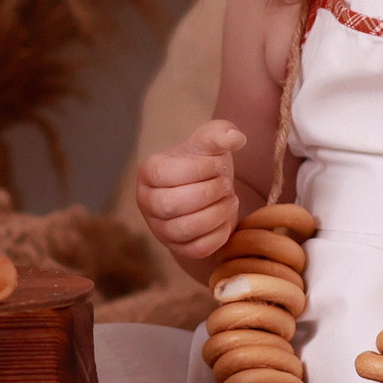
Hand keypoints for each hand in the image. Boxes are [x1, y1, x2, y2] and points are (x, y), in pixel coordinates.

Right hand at [137, 119, 246, 260]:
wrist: (207, 189)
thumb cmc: (204, 162)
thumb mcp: (211, 142)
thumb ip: (222, 133)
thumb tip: (236, 138)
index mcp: (148, 172)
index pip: (169, 174)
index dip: (202, 169)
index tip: (220, 163)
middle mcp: (146, 202)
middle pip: (173, 204)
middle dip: (209, 193)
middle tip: (226, 184)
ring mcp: (160, 229)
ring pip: (186, 229)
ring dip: (217, 212)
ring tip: (230, 198)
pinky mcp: (178, 249)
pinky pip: (198, 248)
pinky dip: (219, 233)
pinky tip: (225, 217)